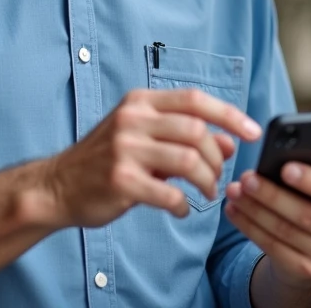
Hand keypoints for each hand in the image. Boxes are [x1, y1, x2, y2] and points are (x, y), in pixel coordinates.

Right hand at [39, 88, 261, 228]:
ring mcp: (124, 149)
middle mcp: (132, 119)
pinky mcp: (120, 181)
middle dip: (216, 157)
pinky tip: (182, 209)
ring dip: (207, 181)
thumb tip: (229, 142)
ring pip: (188, 160)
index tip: (252, 132)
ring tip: (206, 193)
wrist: (57, 185)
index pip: (195, 99)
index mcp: (141, 101)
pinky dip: (184, 205)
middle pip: (196, 130)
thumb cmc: (106, 159)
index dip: (229, 114)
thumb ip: (186, 137)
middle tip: (217, 176)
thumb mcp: (145, 137)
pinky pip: (169, 194)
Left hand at [224, 156, 310, 297]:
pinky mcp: (307, 272)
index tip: (285, 167)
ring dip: (254, 210)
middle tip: (246, 177)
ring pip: (285, 231)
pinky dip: (249, 227)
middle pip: (307, 214)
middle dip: (272, 195)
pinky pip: (272, 247)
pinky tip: (234, 210)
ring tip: (234, 191)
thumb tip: (308, 145)